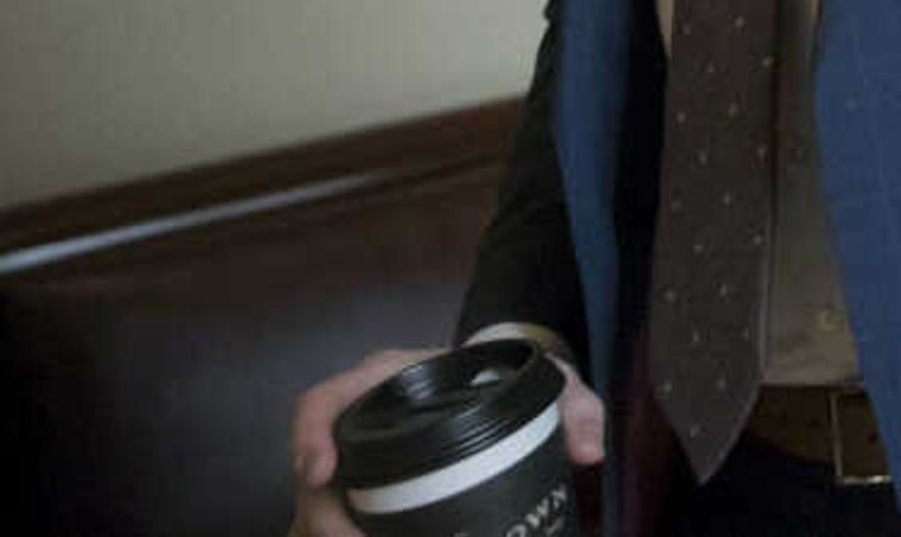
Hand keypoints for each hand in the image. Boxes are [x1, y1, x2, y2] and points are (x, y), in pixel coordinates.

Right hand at [288, 344, 603, 536]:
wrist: (491, 386)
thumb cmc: (505, 380)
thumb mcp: (544, 384)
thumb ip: (573, 406)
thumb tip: (589, 450)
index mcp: (386, 381)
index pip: (323, 401)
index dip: (310, 435)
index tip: (319, 475)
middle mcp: (358, 420)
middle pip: (312, 476)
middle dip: (323, 518)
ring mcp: (352, 461)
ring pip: (316, 510)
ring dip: (331, 532)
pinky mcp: (358, 494)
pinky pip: (334, 523)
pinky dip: (346, 535)